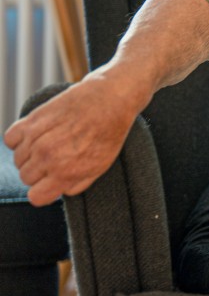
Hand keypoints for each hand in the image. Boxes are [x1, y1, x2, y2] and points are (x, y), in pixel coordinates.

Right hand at [3, 72, 142, 205]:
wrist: (111, 98)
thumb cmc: (109, 132)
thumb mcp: (101, 166)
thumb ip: (77, 184)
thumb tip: (59, 191)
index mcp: (65, 172)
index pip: (35, 197)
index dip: (44, 190)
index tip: (51, 181)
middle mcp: (48, 157)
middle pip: (26, 177)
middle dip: (39, 171)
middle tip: (56, 156)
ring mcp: (37, 138)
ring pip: (18, 159)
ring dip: (30, 154)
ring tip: (51, 141)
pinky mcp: (32, 120)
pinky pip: (10, 138)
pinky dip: (19, 138)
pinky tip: (36, 134)